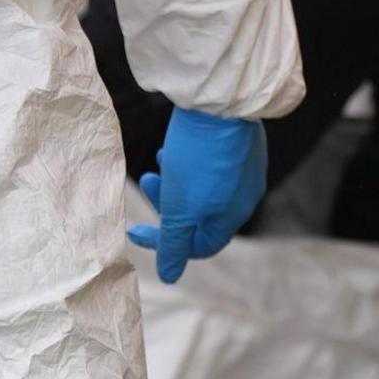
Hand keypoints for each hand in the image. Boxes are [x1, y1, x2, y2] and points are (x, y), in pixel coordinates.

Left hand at [126, 108, 267, 283]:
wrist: (221, 101)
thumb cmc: (198, 158)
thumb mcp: (180, 207)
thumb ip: (175, 244)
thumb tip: (170, 277)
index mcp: (232, 216)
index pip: (198, 246)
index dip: (164, 244)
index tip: (134, 230)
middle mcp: (244, 196)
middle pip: (199, 216)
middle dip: (167, 204)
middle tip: (147, 181)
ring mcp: (244, 168)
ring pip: (203, 187)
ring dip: (176, 180)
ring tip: (160, 161)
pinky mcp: (239, 143)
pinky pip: (210, 164)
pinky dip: (188, 162)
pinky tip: (174, 145)